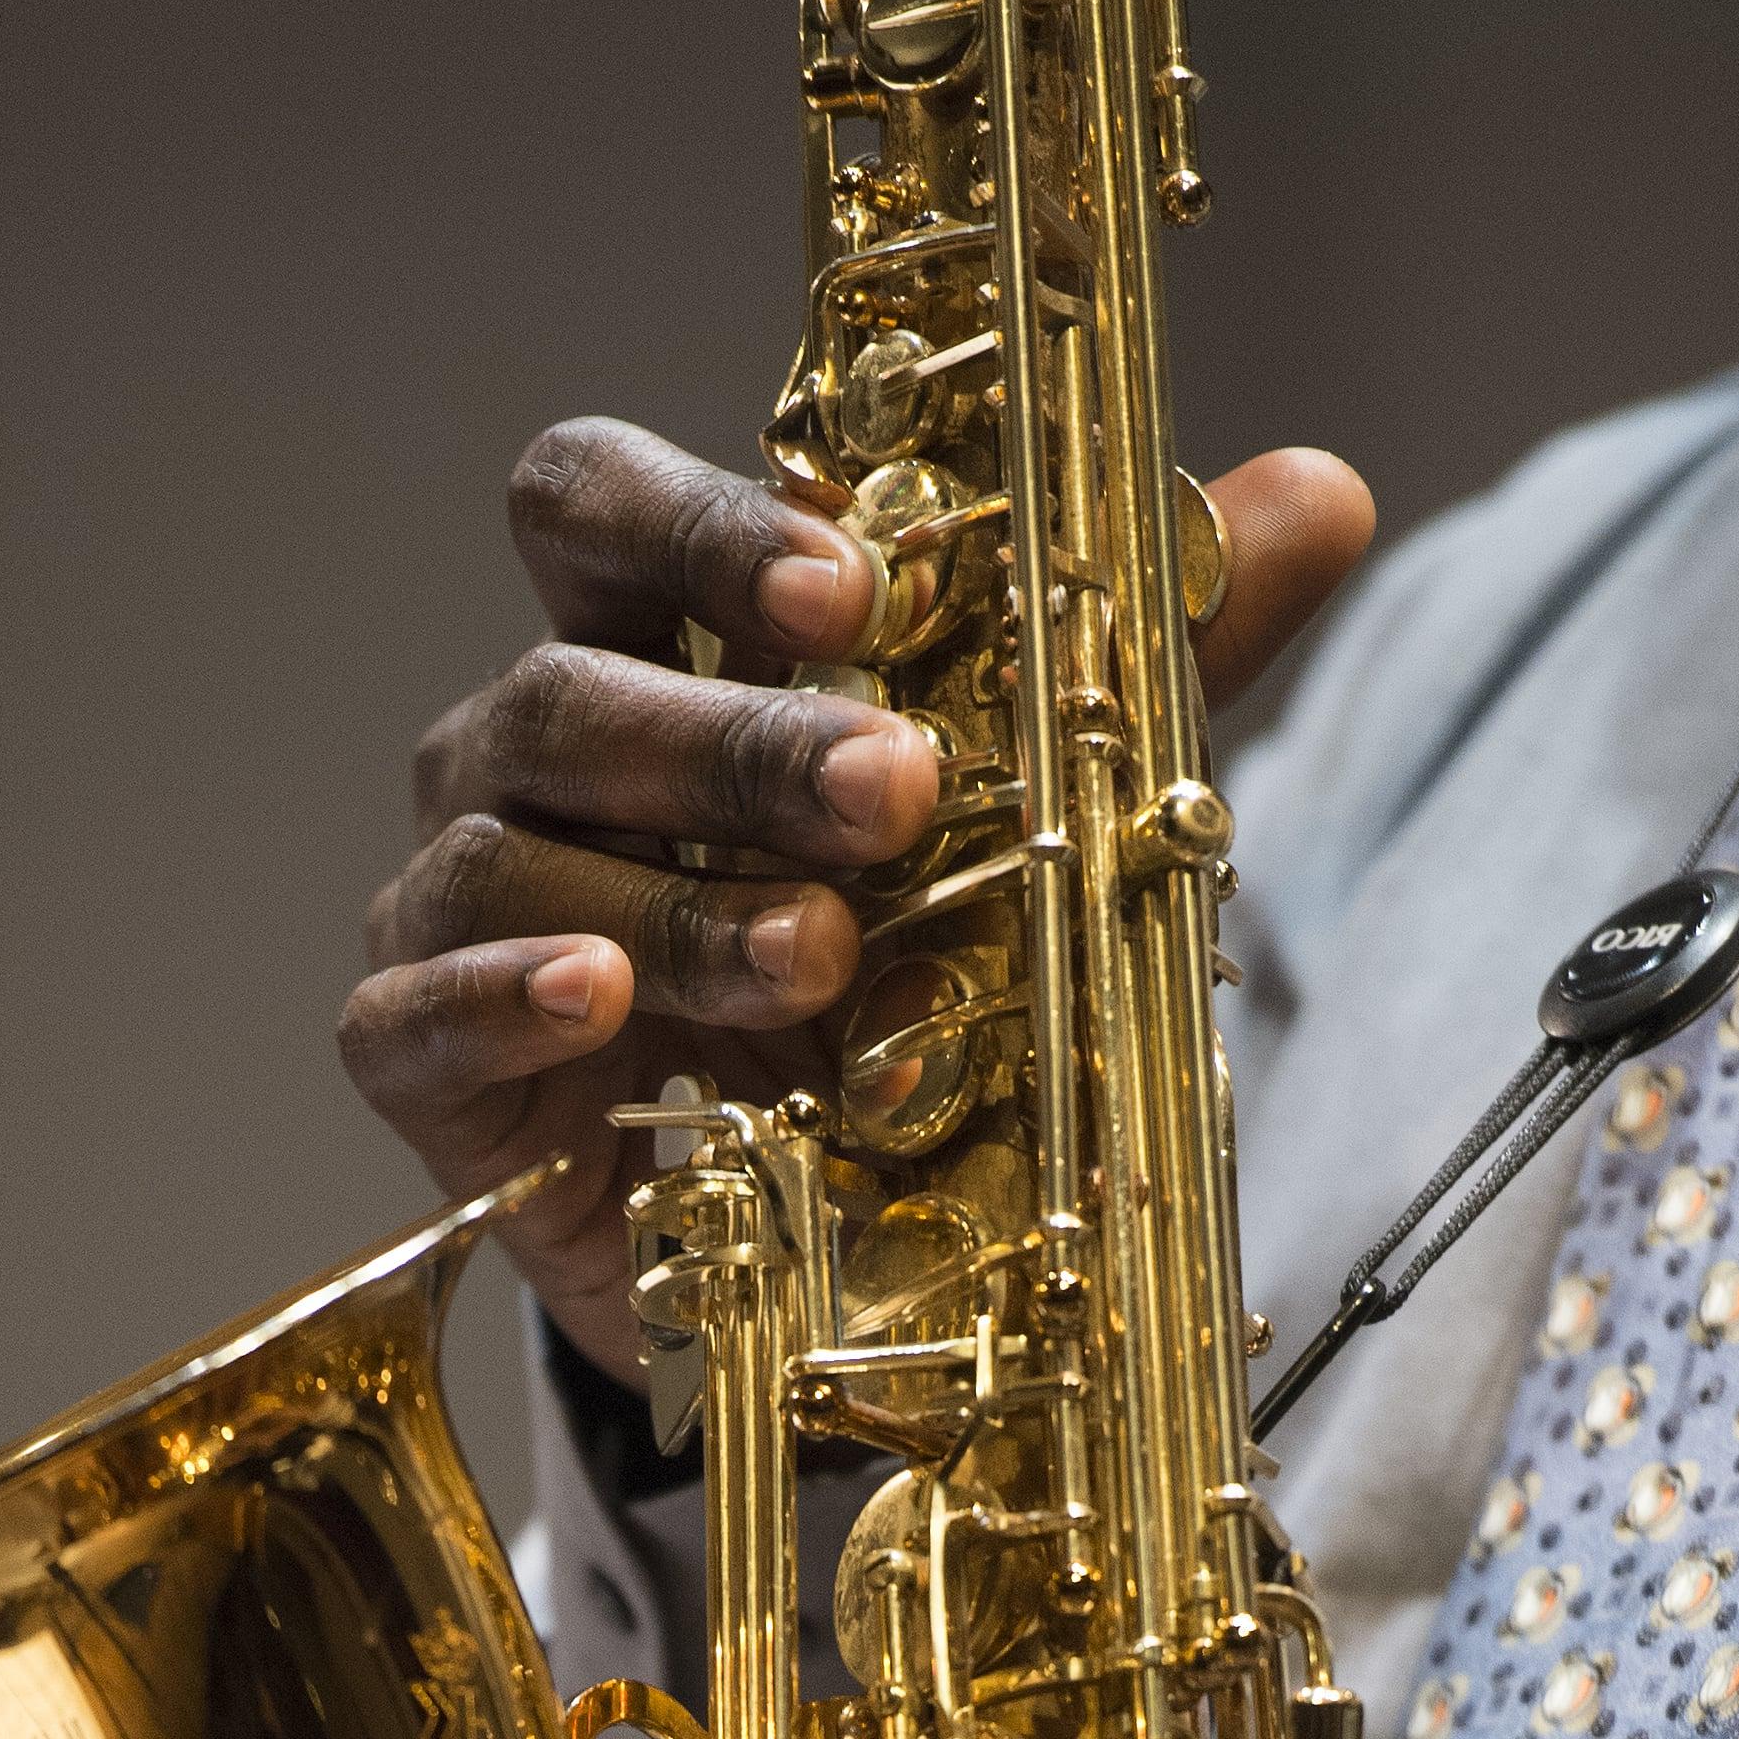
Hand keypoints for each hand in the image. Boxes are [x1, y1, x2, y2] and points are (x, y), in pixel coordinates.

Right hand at [338, 417, 1375, 1378]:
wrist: (815, 1250)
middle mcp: (530, 753)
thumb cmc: (895, 991)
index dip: (711, 525)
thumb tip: (1325, 488)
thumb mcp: (1037, 823)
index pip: (601, 507)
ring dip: (679, 899)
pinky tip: (597, 998)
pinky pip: (414, 1010)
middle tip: (896, 795)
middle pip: (572, 680)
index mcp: (650, 649)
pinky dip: (503, 998)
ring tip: (823, 957)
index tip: (860, 594)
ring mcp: (460, 900)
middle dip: (739, 737)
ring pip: (514, 849)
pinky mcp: (421, 1065)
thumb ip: (1152, 659)